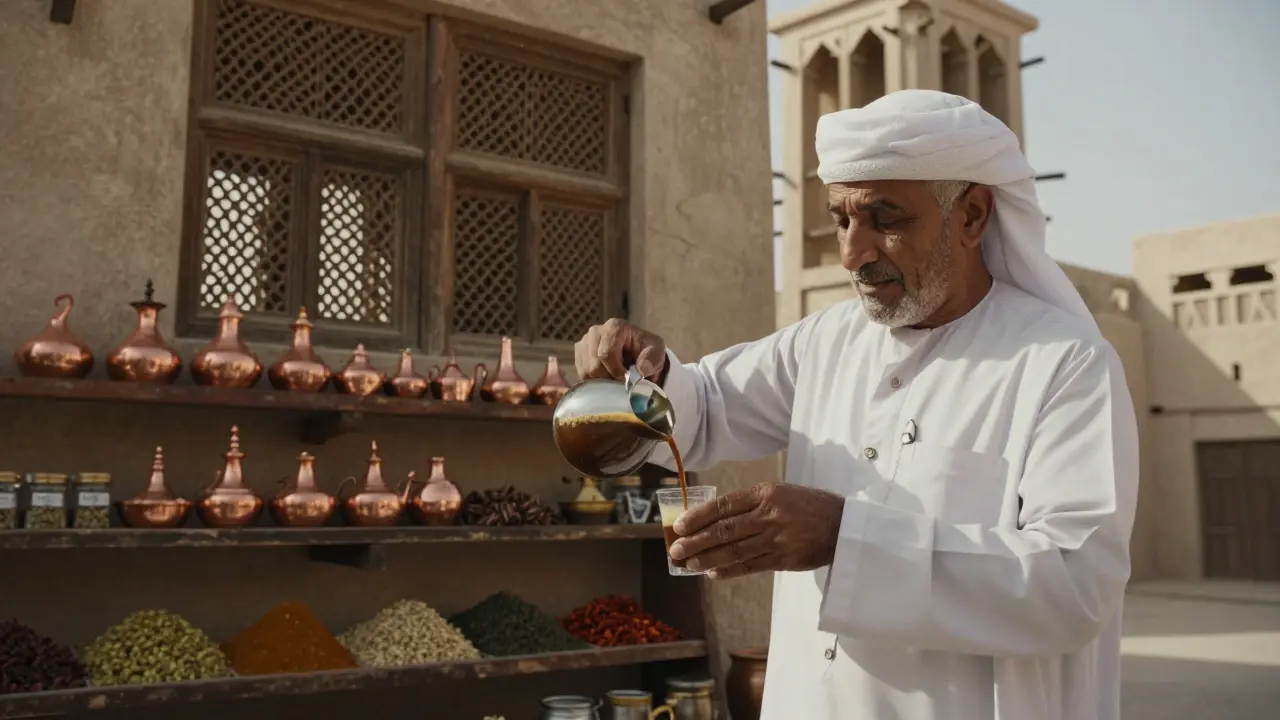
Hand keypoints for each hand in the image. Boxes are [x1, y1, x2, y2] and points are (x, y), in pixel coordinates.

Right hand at [574, 318, 667, 381]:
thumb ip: (652, 359)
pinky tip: (606, 377)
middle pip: (594, 365)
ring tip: (615, 378)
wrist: (638, 353)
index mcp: (614, 327)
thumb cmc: (647, 351)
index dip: (615, 371)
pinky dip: (594, 381)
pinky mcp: (579, 354)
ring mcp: (584, 342)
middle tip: (621, 382)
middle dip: (608, 378)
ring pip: (586, 371)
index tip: (626, 380)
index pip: (606, 354)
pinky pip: (581, 374)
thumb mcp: (657, 352)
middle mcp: (595, 332)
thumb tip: (641, 371)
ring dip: (601, 381)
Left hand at [669, 483, 844, 578]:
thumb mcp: (781, 492)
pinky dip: (730, 570)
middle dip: (697, 541)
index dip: (699, 516)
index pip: (725, 505)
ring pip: (735, 550)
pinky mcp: (785, 560)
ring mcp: (777, 539)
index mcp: (766, 493)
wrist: (843, 525)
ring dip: (708, 559)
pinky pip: (751, 566)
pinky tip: (713, 573)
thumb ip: (752, 503)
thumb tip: (715, 518)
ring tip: (688, 564)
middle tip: (676, 549)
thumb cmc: (808, 506)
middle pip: (725, 530)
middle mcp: (769, 515)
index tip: (680, 525)